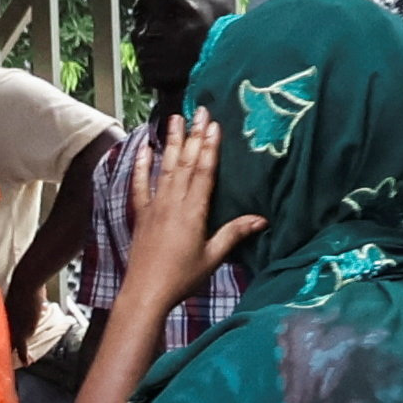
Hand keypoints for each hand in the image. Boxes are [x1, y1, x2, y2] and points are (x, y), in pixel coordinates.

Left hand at [103, 116, 260, 338]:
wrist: (145, 292)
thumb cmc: (182, 277)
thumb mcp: (213, 256)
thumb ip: (234, 234)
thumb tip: (262, 219)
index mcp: (194, 211)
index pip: (204, 172)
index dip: (210, 147)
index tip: (214, 124)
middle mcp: (173, 203)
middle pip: (186, 163)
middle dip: (193, 135)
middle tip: (198, 110)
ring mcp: (155, 206)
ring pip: (165, 168)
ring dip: (171, 142)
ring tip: (174, 118)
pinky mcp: (141, 214)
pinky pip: (140, 184)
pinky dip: (142, 165)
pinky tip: (145, 148)